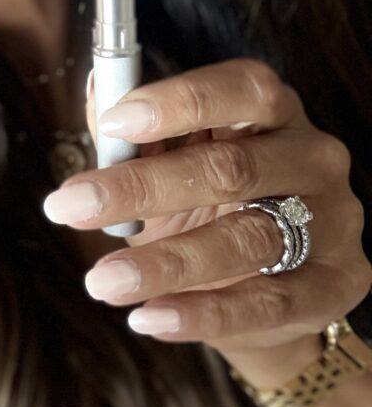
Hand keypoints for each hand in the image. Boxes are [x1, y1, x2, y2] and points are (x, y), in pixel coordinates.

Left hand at [43, 58, 370, 359]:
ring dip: (164, 262)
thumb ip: (133, 132)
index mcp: (274, 112)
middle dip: (141, 188)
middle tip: (70, 207)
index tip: (114, 123)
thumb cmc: (207, 207)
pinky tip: (147, 317)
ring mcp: (331, 221)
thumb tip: (99, 89)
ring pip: (246, 240)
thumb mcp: (169, 163)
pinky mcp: (336, 283)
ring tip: (101, 280)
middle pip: (232, 167)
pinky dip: (201, 314)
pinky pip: (267, 303)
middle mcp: (312, 157)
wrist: (265, 289)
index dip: (180, 102)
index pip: (242, 89)